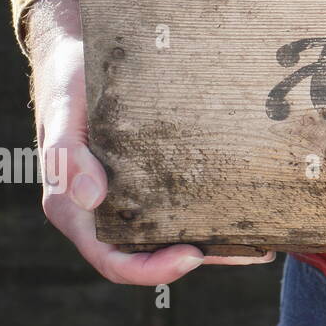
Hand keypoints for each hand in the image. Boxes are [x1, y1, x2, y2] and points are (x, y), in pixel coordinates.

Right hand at [27, 0, 274, 283]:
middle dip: (198, 258)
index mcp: (74, 208)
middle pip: (150, 253)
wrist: (79, 56)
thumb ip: (68, 156)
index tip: (190, 257)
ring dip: (214, 243)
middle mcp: (104, 210)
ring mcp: (130, 196)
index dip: (150, 268)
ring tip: (262, 243)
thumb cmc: (68, 84)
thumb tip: (92, 198)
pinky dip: (210, 212)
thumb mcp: (64, 113)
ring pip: (170, 233)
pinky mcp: (150, 177)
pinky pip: (179, 203)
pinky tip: (247, 209)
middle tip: (247, 250)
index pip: (111, 257)